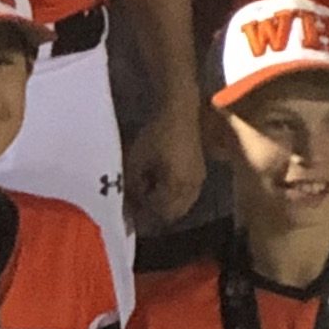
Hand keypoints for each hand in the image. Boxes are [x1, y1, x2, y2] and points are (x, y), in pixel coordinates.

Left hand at [120, 97, 206, 233]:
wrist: (180, 112)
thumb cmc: (157, 135)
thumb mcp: (137, 160)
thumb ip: (134, 186)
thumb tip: (129, 204)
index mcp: (177, 186)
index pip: (159, 212)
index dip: (143, 215)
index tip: (128, 213)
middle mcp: (191, 188)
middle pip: (173, 214)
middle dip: (155, 214)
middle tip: (137, 207)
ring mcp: (199, 181)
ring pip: (182, 206)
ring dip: (166, 207)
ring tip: (148, 196)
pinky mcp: (200, 173)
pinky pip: (188, 196)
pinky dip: (175, 198)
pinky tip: (162, 187)